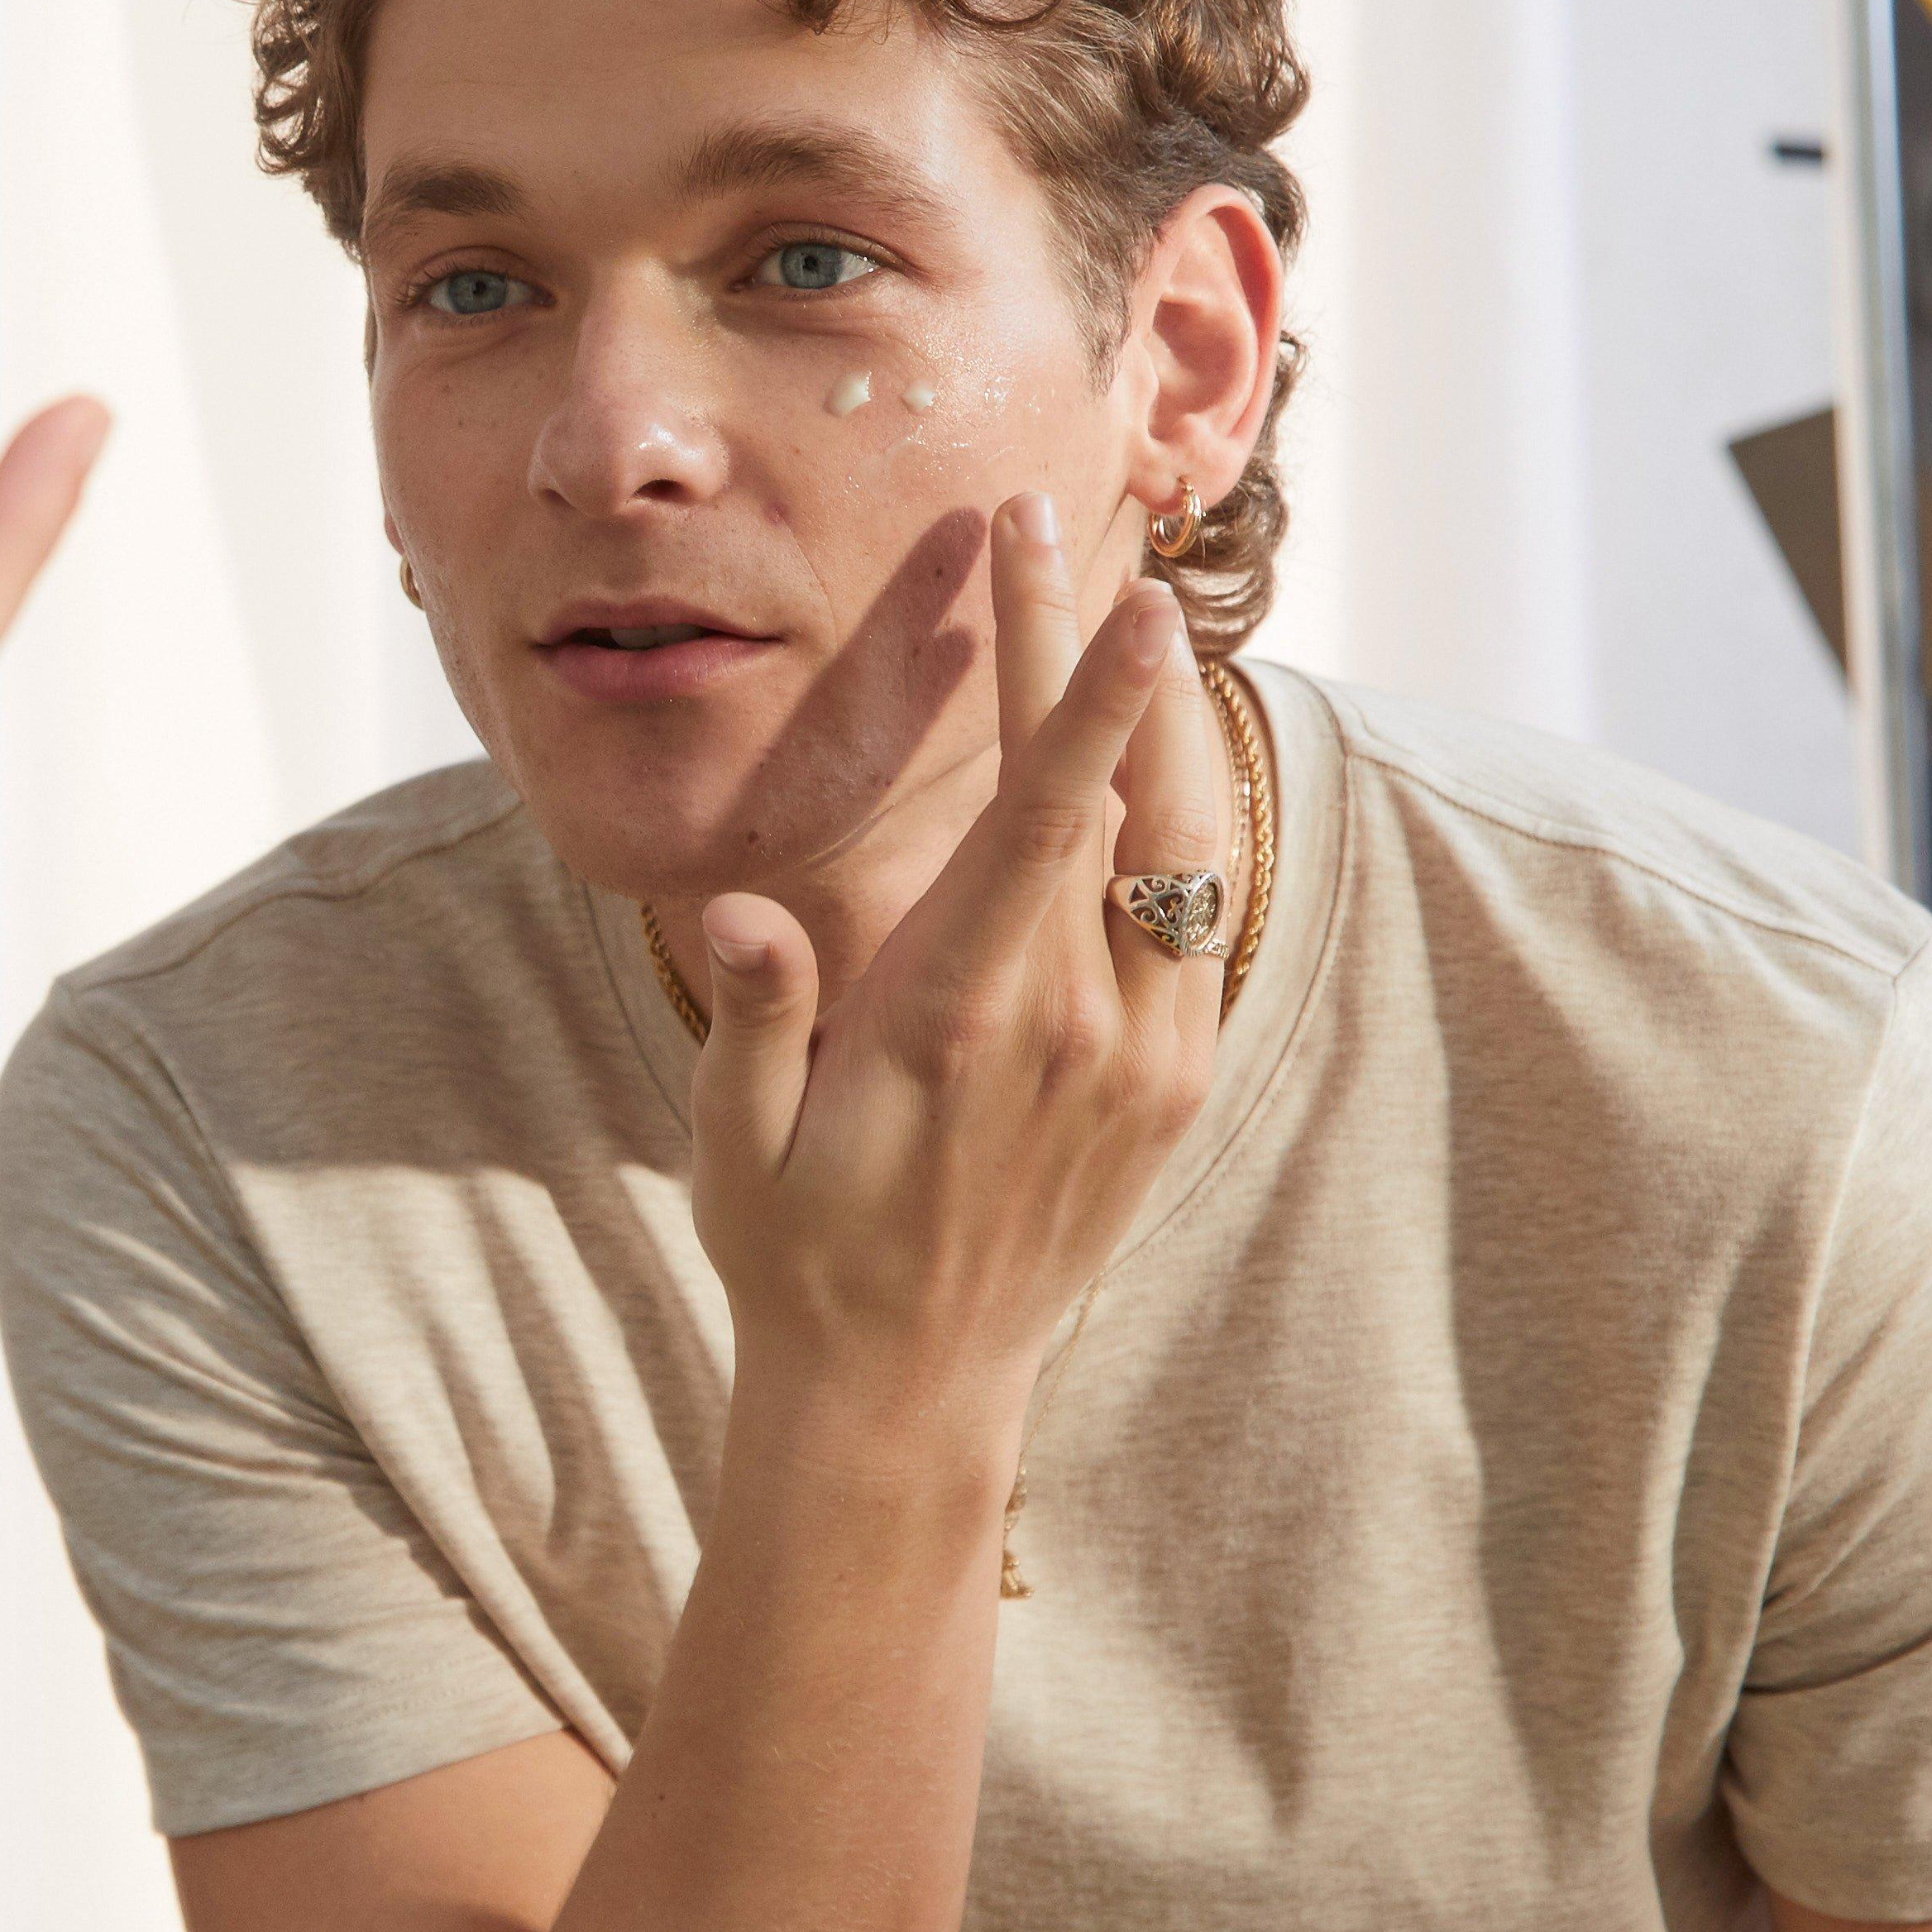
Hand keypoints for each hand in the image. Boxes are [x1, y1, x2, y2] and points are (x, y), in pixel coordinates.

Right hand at [680, 493, 1227, 1418]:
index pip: (1043, 821)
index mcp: (962, 1024)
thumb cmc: (796, 1248)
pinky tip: (1150, 762)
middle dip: (1104, 658)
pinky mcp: (1172, 1087)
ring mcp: (1142, 1060)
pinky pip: (1196, 923)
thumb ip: (757, 1018)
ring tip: (1133, 618)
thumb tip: (745, 912)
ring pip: (1182, 853)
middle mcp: (1075, 1031)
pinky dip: (1179, 826)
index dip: (1083, 694)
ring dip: (1161, 727)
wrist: (909, 1389)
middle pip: (1118, 800)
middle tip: (1076, 542)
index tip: (1112, 590)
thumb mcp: (734, 1144)